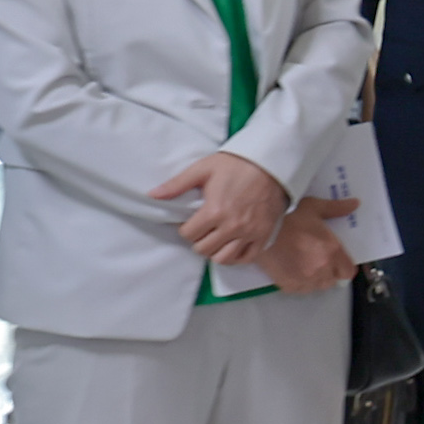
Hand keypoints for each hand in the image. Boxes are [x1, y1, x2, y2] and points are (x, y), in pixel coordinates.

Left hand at [151, 150, 289, 264]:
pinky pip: (246, 258)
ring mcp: (249, 233)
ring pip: (223, 258)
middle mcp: (231, 226)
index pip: (188, 234)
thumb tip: (152, 195)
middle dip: (198, 240)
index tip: (191, 222)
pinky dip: (236, 257)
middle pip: (203, 249)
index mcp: (214, 211)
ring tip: (215, 239)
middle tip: (202, 230)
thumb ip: (177, 184)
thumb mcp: (203, 169)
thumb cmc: (236, 165)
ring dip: (215, 251)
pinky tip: (231, 247)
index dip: (186, 228)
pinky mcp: (263, 235)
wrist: (271, 164)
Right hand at [254, 195, 361, 292]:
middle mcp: (321, 268)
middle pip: (333, 280)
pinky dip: (299, 283)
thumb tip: (354, 204)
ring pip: (317, 286)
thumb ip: (336, 208)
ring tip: (305, 264)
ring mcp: (304, 279)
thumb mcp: (315, 207)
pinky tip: (293, 269)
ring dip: (315, 279)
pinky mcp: (288, 285)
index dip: (344, 266)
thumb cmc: (287, 216)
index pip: (348, 271)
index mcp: (332, 250)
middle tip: (318, 259)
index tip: (338, 261)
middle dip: (329, 272)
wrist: (259, 228)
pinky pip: (301, 290)